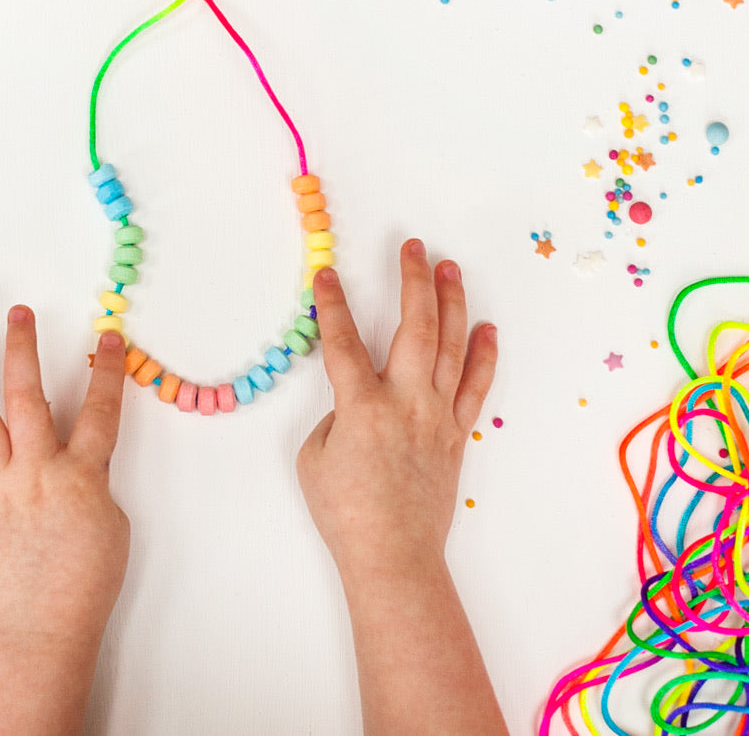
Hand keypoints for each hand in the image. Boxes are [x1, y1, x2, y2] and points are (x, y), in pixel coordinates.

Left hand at [0, 308, 129, 734]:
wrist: (43, 625)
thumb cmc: (87, 578)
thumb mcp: (109, 518)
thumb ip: (92, 474)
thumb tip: (74, 447)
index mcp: (82, 474)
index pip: (99, 409)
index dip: (106, 369)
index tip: (108, 335)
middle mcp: (37, 470)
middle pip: (31, 396)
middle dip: (24, 348)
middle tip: (17, 312)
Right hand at [296, 240, 496, 584]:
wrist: (394, 556)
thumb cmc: (345, 511)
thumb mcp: (317, 455)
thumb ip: (339, 414)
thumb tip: (360, 399)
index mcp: (361, 406)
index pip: (342, 342)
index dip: (332, 305)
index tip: (327, 275)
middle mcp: (405, 402)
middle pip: (413, 328)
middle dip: (412, 281)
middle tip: (413, 247)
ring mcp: (436, 415)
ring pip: (450, 347)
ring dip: (450, 303)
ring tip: (449, 269)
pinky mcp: (455, 433)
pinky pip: (475, 387)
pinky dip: (483, 356)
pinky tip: (485, 328)